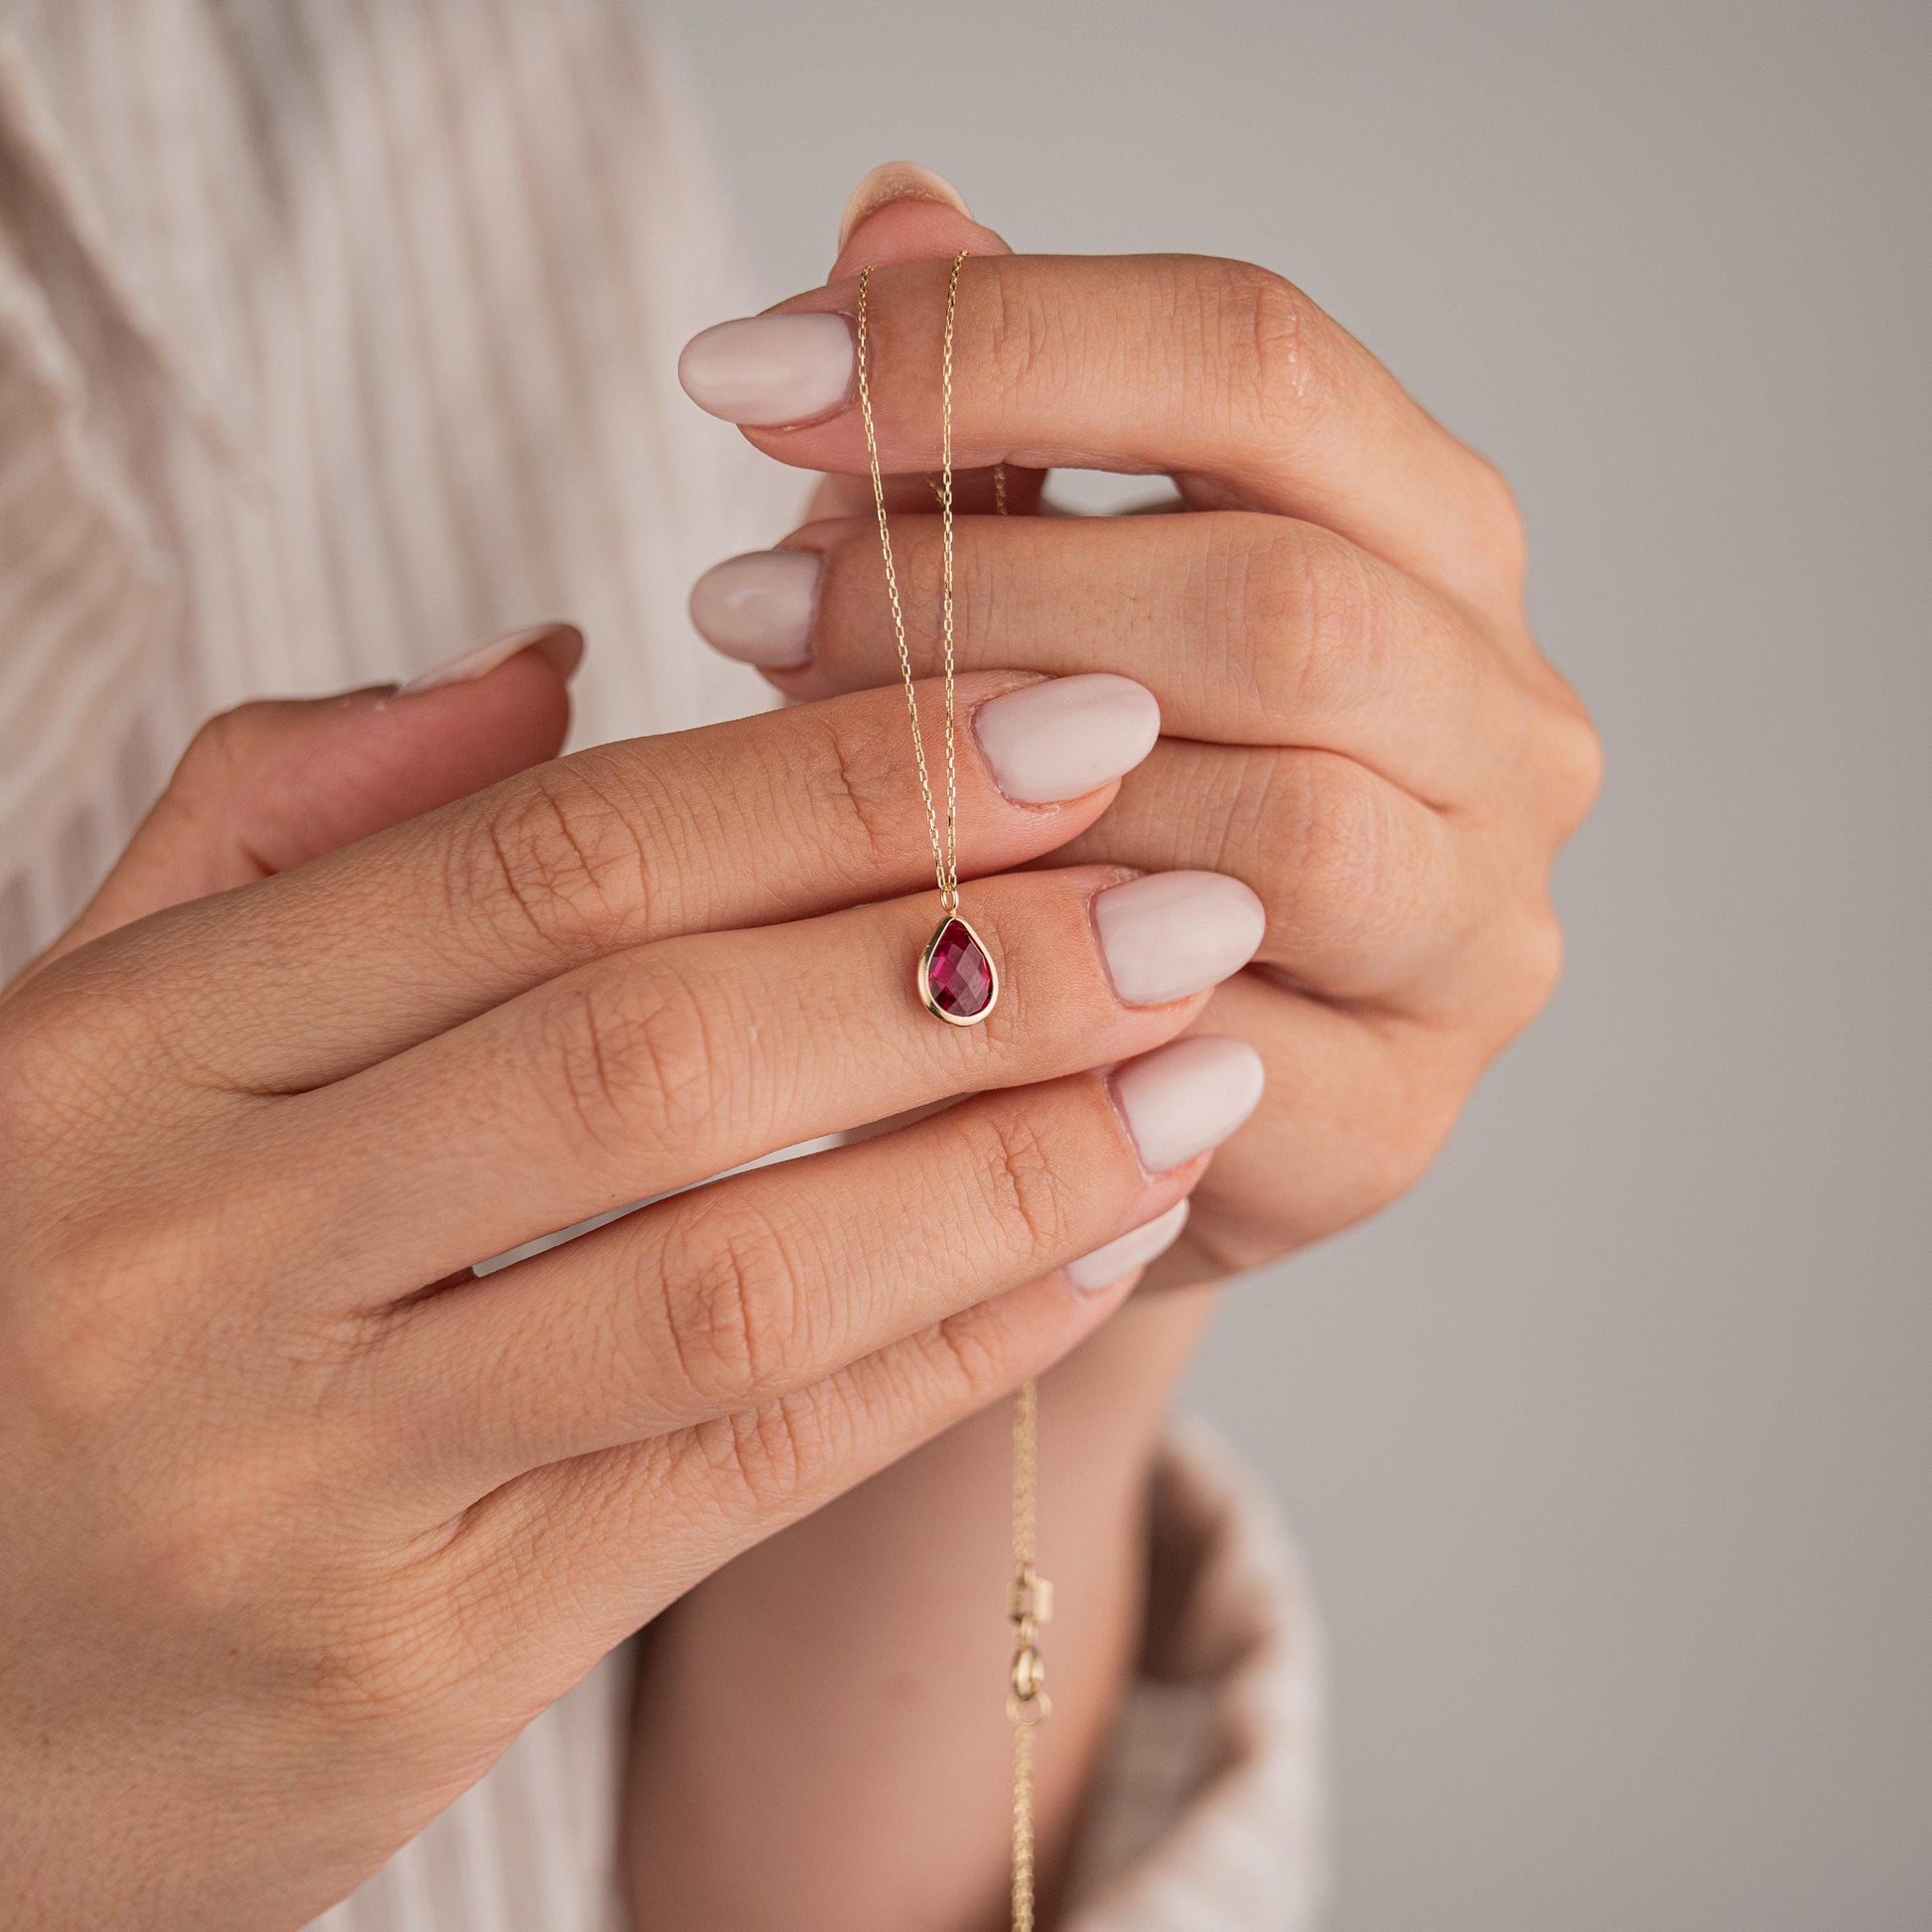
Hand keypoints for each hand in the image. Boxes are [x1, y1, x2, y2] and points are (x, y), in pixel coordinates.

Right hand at [0, 634, 1266, 1927]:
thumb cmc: (19, 1309)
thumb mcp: (79, 1044)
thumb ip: (291, 833)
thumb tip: (550, 669)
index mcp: (122, 1058)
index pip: (542, 866)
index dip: (829, 783)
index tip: (1057, 720)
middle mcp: (201, 1259)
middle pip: (659, 1050)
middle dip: (971, 957)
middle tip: (1192, 888)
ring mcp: (303, 1486)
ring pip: (730, 1276)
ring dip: (1004, 1157)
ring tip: (1199, 1063)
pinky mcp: (407, 1671)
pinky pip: (735, 1478)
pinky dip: (945, 1351)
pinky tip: (1096, 1247)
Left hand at [681, 188, 1600, 1287]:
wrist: (1109, 1096)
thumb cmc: (1068, 815)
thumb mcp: (1016, 594)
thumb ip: (989, 423)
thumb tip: (898, 207)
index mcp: (1433, 541)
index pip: (1258, 363)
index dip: (996, 342)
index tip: (745, 375)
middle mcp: (1506, 724)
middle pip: (1278, 598)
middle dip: (976, 595)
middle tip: (735, 608)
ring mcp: (1480, 933)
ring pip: (1274, 823)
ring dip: (1005, 802)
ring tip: (787, 782)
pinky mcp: (1398, 1120)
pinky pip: (1220, 1046)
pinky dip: (1046, 999)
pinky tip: (896, 962)